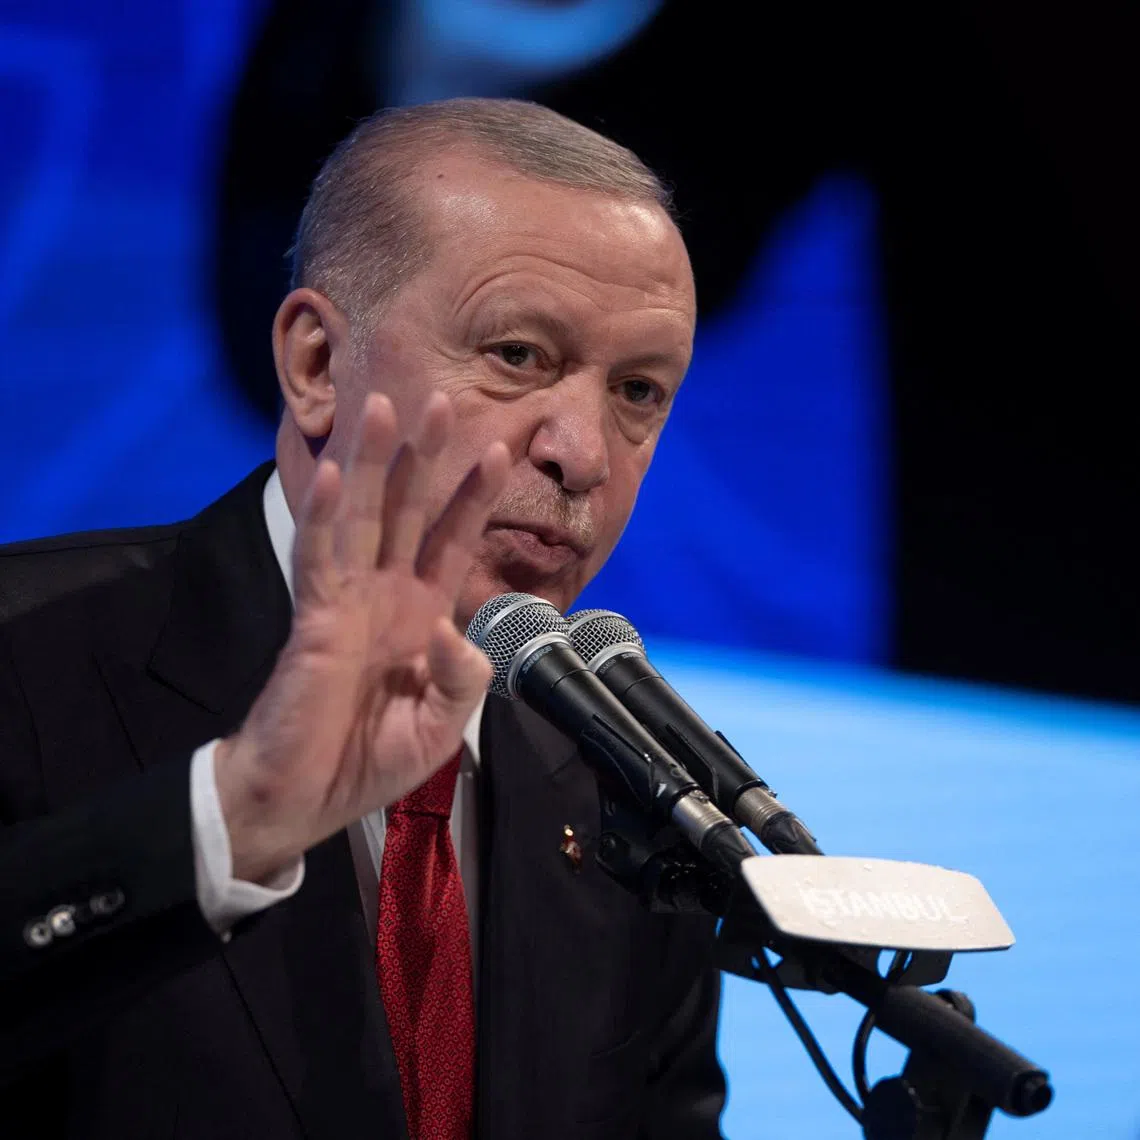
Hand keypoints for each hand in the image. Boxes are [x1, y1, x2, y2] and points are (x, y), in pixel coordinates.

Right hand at [215, 391, 508, 882]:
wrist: (306, 798)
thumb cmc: (368, 760)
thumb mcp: (441, 725)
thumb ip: (464, 679)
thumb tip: (456, 630)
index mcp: (421, 615)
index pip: (453, 541)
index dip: (475, 497)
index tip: (502, 449)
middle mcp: (385, 596)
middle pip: (409, 510)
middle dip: (427, 456)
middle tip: (445, 399)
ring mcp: (347, 602)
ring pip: (363, 517)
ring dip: (374, 463)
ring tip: (385, 408)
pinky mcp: (314, 621)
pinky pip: (319, 559)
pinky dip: (326, 515)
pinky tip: (338, 475)